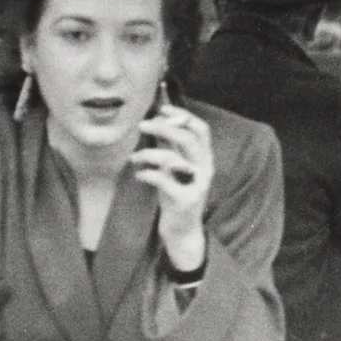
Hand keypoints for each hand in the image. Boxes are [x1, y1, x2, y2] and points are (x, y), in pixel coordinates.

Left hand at [132, 103, 213, 272]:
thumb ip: (170, 146)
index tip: (162, 109)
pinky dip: (147, 174)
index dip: (183, 115)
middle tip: (142, 124)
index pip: (201, 130)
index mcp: (205, 159)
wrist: (183, 230)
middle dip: (163, 127)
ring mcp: (197, 185)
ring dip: (148, 153)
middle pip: (188, 139)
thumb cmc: (176, 194)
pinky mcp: (185, 200)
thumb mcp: (175, 168)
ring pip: (173, 159)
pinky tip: (139, 175)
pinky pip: (163, 181)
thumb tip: (158, 119)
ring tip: (134, 158)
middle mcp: (205, 170)